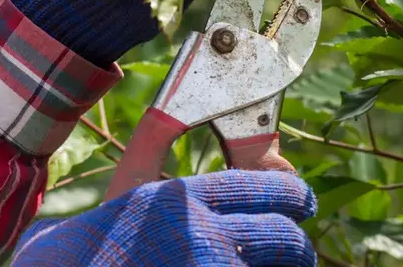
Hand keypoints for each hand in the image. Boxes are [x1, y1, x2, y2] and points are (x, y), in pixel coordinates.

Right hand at [13, 170, 316, 266]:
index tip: (301, 200)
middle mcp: (203, 238)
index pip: (270, 189)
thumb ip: (175, 148)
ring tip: (264, 260)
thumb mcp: (133, 182)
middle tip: (294, 245)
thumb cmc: (102, 232)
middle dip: (296, 243)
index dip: (294, 195)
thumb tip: (259, 150)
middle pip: (285, 239)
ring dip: (275, 265)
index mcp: (185, 197)